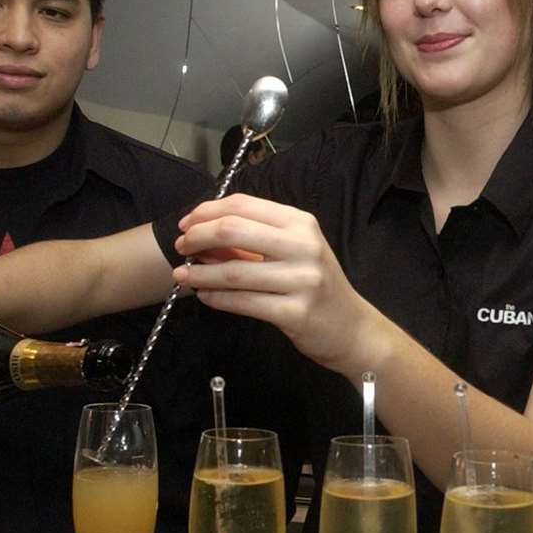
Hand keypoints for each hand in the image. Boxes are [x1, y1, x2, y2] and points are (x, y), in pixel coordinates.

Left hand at [171, 194, 382, 375]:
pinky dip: (216, 297)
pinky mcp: (295, 312)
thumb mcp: (293, 252)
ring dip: (200, 272)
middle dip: (198, 237)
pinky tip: (204, 295)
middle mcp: (303, 247)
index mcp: (301, 223)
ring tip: (183, 275)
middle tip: (181, 247)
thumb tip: (202, 236)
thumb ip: (253, 241)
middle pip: (234, 230)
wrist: (351, 328)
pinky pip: (243, 302)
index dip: (208, 211)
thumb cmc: (317, 285)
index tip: (187, 224)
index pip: (244, 205)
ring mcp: (302, 280)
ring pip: (234, 271)